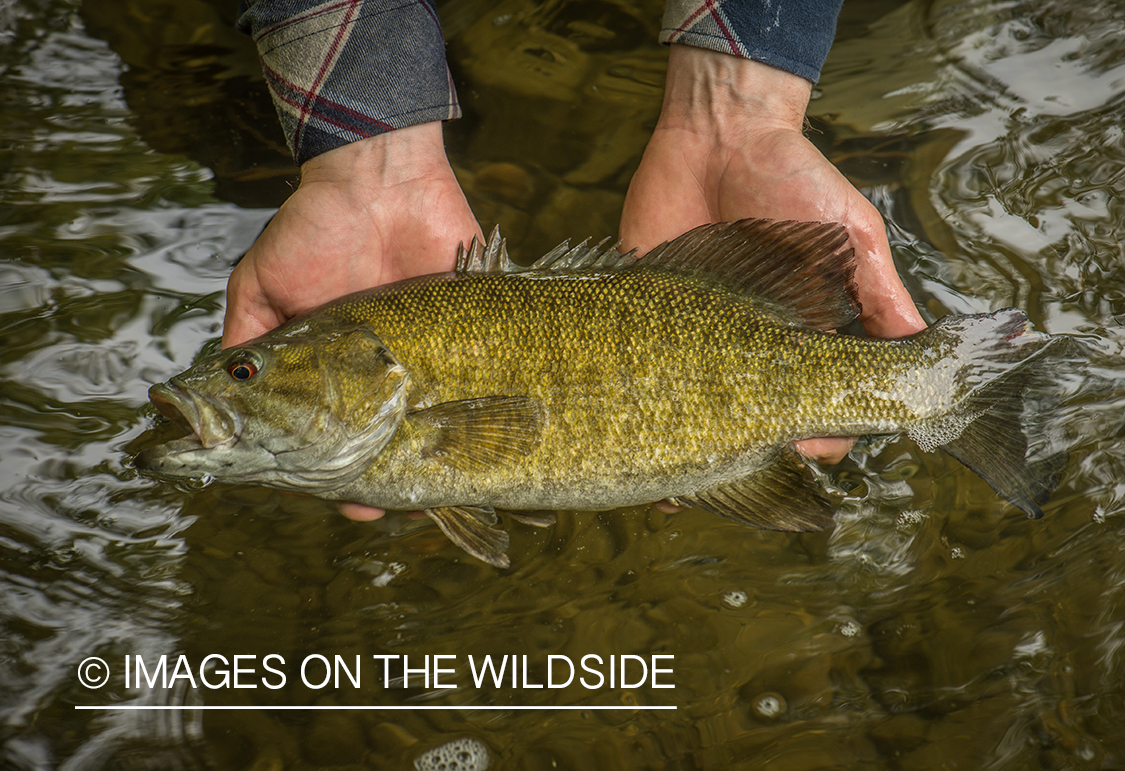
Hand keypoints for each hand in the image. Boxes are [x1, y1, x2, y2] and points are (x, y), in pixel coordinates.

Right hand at [223, 121, 481, 520]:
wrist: (380, 176)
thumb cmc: (314, 228)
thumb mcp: (262, 284)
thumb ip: (246, 338)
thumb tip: (213, 398)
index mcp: (339, 369)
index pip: (335, 434)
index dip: (332, 470)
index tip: (334, 496)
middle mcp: (387, 371)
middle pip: (391, 439)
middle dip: (383, 478)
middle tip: (378, 501)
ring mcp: (432, 355)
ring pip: (439, 426)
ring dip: (432, 462)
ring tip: (426, 492)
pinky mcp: (474, 331)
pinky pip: (484, 384)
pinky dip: (486, 419)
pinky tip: (479, 452)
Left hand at [620, 45, 926, 463]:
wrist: (719, 133)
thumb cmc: (795, 179)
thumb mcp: (851, 235)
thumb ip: (880, 294)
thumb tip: (923, 349)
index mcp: (801, 331)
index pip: (812, 402)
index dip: (816, 430)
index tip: (807, 441)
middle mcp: (749, 342)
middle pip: (752, 417)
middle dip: (751, 447)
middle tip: (743, 456)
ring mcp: (696, 332)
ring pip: (693, 407)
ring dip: (690, 443)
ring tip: (683, 472)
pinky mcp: (646, 312)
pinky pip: (641, 370)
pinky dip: (635, 407)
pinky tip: (632, 439)